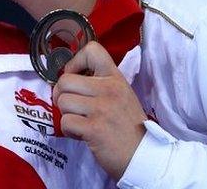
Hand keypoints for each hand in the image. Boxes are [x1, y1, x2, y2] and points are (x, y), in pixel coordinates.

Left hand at [52, 41, 145, 180]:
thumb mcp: (120, 95)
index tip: (76, 77)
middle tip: (72, 107)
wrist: (144, 156)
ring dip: (66, 114)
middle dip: (61, 95)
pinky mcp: (94, 128)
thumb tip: (68, 78)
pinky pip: (65, 122)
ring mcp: (102, 109)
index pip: (92, 50)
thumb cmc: (128, 126)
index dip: (74, 62)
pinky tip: (82, 134)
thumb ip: (99, 84)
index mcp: (115, 78)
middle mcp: (109, 89)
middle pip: (65, 80)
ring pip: (62, 101)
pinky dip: (69, 131)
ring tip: (80, 122)